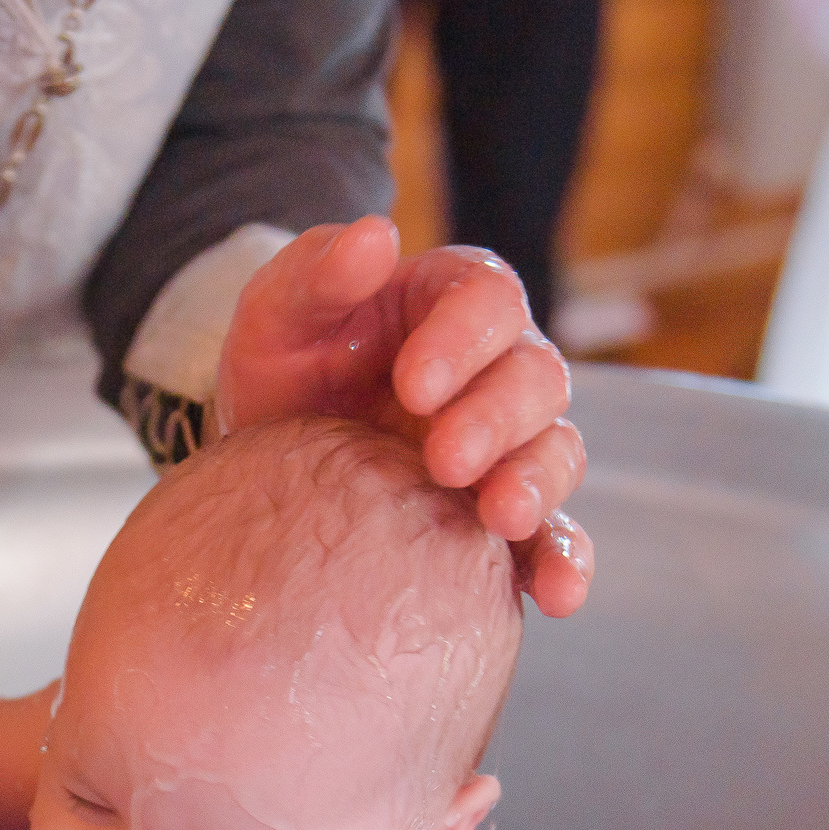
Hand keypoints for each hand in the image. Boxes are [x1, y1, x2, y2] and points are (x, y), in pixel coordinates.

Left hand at [215, 215, 592, 619]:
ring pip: (556, 452)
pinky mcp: (503, 517)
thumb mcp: (277, 314)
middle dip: (497, 418)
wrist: (264, 459)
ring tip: (499, 517)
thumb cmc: (282, 369)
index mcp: (452, 303)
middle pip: (536, 378)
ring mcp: (508, 446)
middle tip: (445, 459)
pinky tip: (556, 593)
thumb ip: (317, 271)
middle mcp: (496, 371)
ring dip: (536, 484)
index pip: (488, 300)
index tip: (412, 382)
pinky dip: (563, 561)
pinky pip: (554, 537)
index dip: (463, 338)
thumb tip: (376, 236)